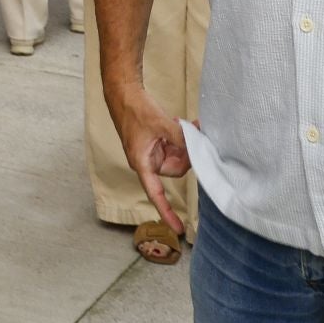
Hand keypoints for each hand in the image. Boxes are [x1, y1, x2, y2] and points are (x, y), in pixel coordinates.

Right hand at [104, 83, 191, 233]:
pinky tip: (182, 124)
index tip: (178, 228)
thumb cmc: (135, 110)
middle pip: (175, 170)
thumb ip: (181, 138)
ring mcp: (152, 153)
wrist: (124, 94)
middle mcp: (147, 162)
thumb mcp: (161, 124)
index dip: (167, 211)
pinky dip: (181, 138)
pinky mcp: (155, 144)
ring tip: (186, 125)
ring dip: (184, 143)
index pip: (155, 194)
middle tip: (191, 134)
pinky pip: (174, 148)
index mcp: (142, 163)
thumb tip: (198, 147)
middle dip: (186, 154)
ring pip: (177, 157)